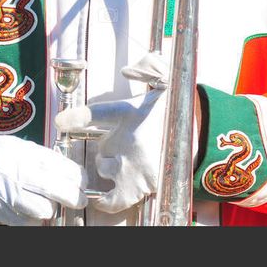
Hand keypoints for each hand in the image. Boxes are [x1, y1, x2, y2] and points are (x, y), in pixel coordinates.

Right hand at [0, 134, 85, 225]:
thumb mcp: (13, 146)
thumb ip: (37, 157)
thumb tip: (63, 168)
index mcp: (26, 153)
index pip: (65, 168)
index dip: (78, 178)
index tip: (81, 182)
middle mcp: (21, 173)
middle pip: (62, 191)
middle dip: (75, 198)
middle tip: (79, 200)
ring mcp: (11, 195)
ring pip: (47, 210)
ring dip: (50, 209)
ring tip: (47, 204)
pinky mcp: (2, 213)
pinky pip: (29, 222)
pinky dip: (33, 219)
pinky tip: (29, 211)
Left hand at [54, 52, 167, 213]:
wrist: (205, 136)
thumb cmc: (177, 110)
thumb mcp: (165, 80)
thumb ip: (147, 67)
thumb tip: (128, 70)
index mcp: (131, 111)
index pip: (96, 114)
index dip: (75, 118)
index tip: (61, 122)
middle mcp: (131, 140)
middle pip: (102, 147)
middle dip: (107, 147)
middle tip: (120, 143)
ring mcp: (136, 165)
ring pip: (106, 168)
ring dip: (110, 166)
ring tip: (122, 162)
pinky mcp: (143, 185)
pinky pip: (115, 199)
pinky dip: (106, 200)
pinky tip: (101, 197)